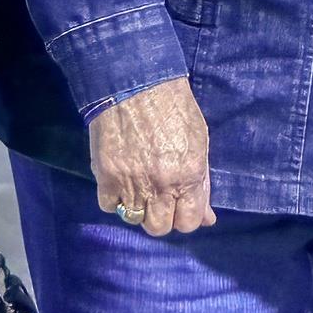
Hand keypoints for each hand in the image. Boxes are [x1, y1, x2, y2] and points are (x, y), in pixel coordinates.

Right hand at [89, 76, 212, 236]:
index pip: (190, 222)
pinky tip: (121, 181)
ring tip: (140, 188)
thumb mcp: (199, 142)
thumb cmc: (174, 108)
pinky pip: (109, 206)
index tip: (181, 205)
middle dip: (162, 217)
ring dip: (138, 208)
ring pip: (134, 220)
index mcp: (188, 175)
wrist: (135, 84)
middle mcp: (160, 185)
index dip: (186, 217)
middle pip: (160, 228)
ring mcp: (131, 183)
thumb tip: (207, 218)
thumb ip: (202, 182)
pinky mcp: (105, 176)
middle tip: (160, 198)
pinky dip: (115, 198)